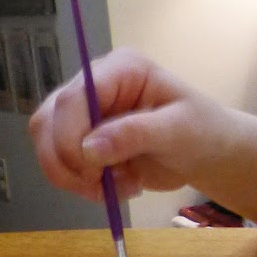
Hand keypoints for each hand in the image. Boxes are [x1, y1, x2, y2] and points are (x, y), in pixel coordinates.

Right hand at [29, 49, 229, 201]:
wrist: (208, 154)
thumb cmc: (202, 132)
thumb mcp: (178, 131)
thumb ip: (135, 134)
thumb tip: (89, 148)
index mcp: (121, 69)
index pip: (74, 97)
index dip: (71, 135)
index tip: (93, 168)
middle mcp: (95, 84)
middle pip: (48, 120)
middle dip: (69, 161)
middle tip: (101, 184)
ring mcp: (85, 113)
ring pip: (47, 144)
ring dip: (74, 177)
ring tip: (117, 187)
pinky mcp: (82, 140)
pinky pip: (61, 164)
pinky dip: (82, 185)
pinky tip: (117, 188)